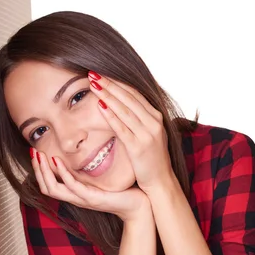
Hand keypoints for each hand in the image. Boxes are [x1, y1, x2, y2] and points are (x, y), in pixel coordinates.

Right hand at [31, 149, 150, 222]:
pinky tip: (57, 161)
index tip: (35, 152)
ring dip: (44, 171)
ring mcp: (83, 199)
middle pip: (45, 187)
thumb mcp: (102, 178)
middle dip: (37, 169)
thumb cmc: (123, 191)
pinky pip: (72, 187)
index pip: (48, 184)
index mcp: (76, 193)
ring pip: (53, 188)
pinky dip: (62, 174)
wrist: (140, 206)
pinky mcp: (92, 199)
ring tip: (39, 155)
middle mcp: (76, 198)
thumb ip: (91, 169)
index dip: (39, 170)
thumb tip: (85, 149)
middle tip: (32, 152)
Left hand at [87, 72, 173, 193]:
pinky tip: (100, 106)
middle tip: (93, 73)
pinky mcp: (138, 147)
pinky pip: (122, 128)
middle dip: (109, 84)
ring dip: (107, 95)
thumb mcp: (150, 134)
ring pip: (124, 110)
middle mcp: (153, 122)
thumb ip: (139, 119)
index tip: (102, 74)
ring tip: (93, 84)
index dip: (117, 82)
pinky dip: (111, 116)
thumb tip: (122, 105)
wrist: (161, 180)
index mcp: (156, 116)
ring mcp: (147, 134)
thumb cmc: (152, 158)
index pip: (134, 93)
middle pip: (128, 98)